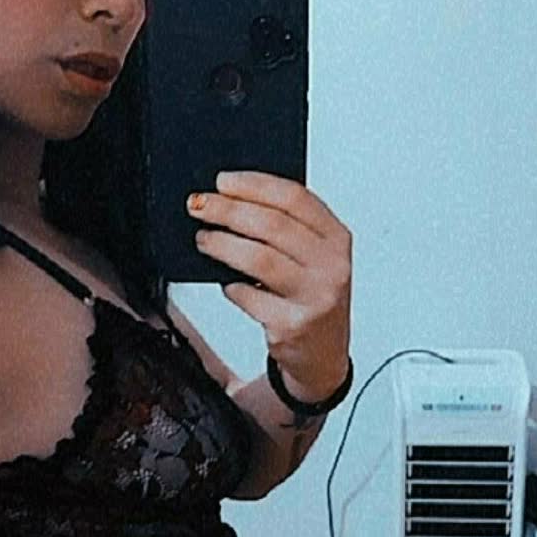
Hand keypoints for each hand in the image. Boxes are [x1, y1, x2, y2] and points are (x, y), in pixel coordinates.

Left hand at [187, 171, 352, 401]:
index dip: (254, 184)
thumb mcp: (316, 258)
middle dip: (228, 210)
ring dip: (222, 244)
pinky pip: (249, 296)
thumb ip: (289, 228)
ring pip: (258, 258)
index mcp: (337, 240)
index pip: (295, 198)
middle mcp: (331, 267)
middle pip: (272, 225)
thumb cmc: (313, 298)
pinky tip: (226, 282)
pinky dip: (231, 286)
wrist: (324, 356)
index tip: (223, 181)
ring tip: (203, 239)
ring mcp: (313, 298)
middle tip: (199, 206)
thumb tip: (232, 200)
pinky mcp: (291, 325)